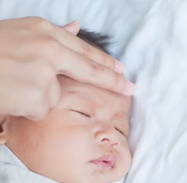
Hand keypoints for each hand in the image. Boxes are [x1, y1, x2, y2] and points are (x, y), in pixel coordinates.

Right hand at [0, 16, 133, 119]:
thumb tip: (77, 26)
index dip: (103, 61)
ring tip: (11, 86)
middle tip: (131, 88)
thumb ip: (50, 36)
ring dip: (37, 97)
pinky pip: (41, 108)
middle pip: (89, 68)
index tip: (121, 70)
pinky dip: (28, 108)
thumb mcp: (18, 34)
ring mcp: (44, 71)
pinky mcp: (39, 94)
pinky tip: (10, 97)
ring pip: (55, 95)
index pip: (82, 48)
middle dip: (112, 81)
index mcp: (42, 31)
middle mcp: (48, 48)